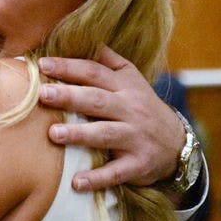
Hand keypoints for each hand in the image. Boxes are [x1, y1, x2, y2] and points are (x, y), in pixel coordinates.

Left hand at [37, 46, 182, 190]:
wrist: (177, 143)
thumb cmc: (142, 107)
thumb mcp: (132, 79)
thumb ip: (107, 61)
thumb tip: (84, 36)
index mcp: (125, 87)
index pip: (95, 73)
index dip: (69, 67)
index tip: (43, 65)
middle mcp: (131, 110)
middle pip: (97, 100)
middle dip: (70, 96)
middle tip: (43, 94)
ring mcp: (136, 138)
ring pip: (105, 134)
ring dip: (79, 135)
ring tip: (53, 134)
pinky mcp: (138, 164)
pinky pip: (116, 172)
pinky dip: (97, 179)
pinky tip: (76, 183)